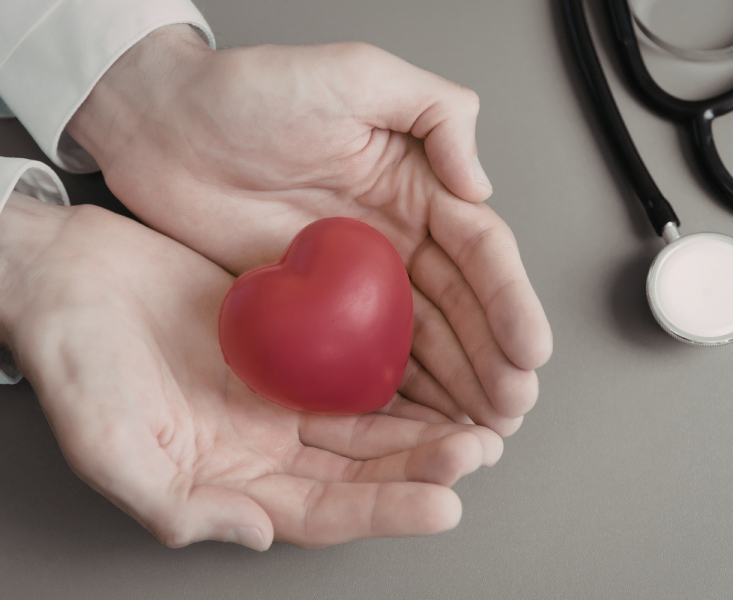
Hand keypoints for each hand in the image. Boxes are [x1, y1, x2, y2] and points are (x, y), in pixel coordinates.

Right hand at [0, 194, 501, 549]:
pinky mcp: (285, 345)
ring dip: (423, 426)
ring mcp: (277, 394)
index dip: (384, 510)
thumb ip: (178, 504)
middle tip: (479, 451)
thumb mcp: (109, 444)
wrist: (67, 277)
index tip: (444, 503)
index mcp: (229, 479)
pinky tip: (436, 369)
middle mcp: (263, 443)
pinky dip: (395, 370)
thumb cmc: (73, 360)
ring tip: (477, 422)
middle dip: (423, 466)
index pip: (323, 509)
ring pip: (366, 422)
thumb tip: (255, 535)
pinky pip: (351, 364)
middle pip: (360, 469)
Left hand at [67, 26, 552, 436]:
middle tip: (511, 407)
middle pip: (462, 309)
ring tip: (482, 429)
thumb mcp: (358, 73)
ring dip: (458, 387)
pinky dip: (397, 392)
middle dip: (493, 360)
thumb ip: (436, 112)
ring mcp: (359, 279)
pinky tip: (420, 421)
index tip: (529, 349)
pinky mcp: (317, 308)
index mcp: (419, 187)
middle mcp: (399, 238)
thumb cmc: (252, 91)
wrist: (167, 128)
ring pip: (425, 341)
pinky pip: (365, 356)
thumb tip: (480, 183)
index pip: (480, 251)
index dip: (510, 302)